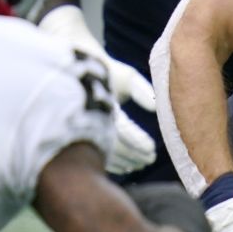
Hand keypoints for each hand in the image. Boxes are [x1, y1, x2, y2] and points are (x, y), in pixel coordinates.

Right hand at [40, 5, 157, 173]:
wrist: (77, 66)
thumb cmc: (107, 71)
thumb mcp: (127, 77)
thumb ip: (143, 92)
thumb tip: (154, 108)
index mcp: (104, 105)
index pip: (124, 130)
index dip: (138, 142)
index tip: (152, 150)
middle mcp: (92, 118)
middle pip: (115, 146)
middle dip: (133, 155)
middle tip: (150, 159)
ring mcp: (84, 126)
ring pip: (105, 152)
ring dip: (124, 161)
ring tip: (141, 163)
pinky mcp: (81, 132)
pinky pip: (96, 153)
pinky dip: (112, 161)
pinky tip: (125, 165)